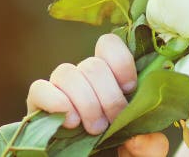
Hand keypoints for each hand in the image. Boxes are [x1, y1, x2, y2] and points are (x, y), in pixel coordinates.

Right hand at [25, 32, 169, 156]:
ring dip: (85, 102)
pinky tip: (68, 120)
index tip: (129, 88)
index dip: (120, 62)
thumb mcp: (141, 150)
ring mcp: (60, 89)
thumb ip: (150, 144)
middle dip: (107, 97)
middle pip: (93, 65)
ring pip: (67, 73)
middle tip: (111, 122)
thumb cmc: (116, 149)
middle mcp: (84, 77)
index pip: (108, 44)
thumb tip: (138, 138)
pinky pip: (39, 88)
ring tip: (93, 129)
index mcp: (109, 76)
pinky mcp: (38, 104)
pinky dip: (54, 101)